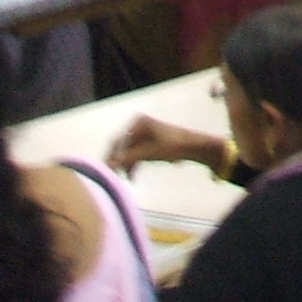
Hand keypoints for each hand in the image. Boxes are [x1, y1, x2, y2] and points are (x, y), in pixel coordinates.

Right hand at [107, 115, 223, 174]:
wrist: (193, 147)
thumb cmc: (174, 146)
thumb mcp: (149, 153)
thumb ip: (128, 159)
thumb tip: (109, 166)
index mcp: (138, 122)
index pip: (118, 141)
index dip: (111, 157)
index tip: (107, 172)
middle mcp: (137, 125)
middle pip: (120, 146)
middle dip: (117, 162)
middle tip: (112, 177)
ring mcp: (142, 133)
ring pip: (127, 152)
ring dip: (125, 165)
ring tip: (126, 179)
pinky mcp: (146, 142)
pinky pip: (134, 154)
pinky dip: (133, 164)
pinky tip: (132, 176)